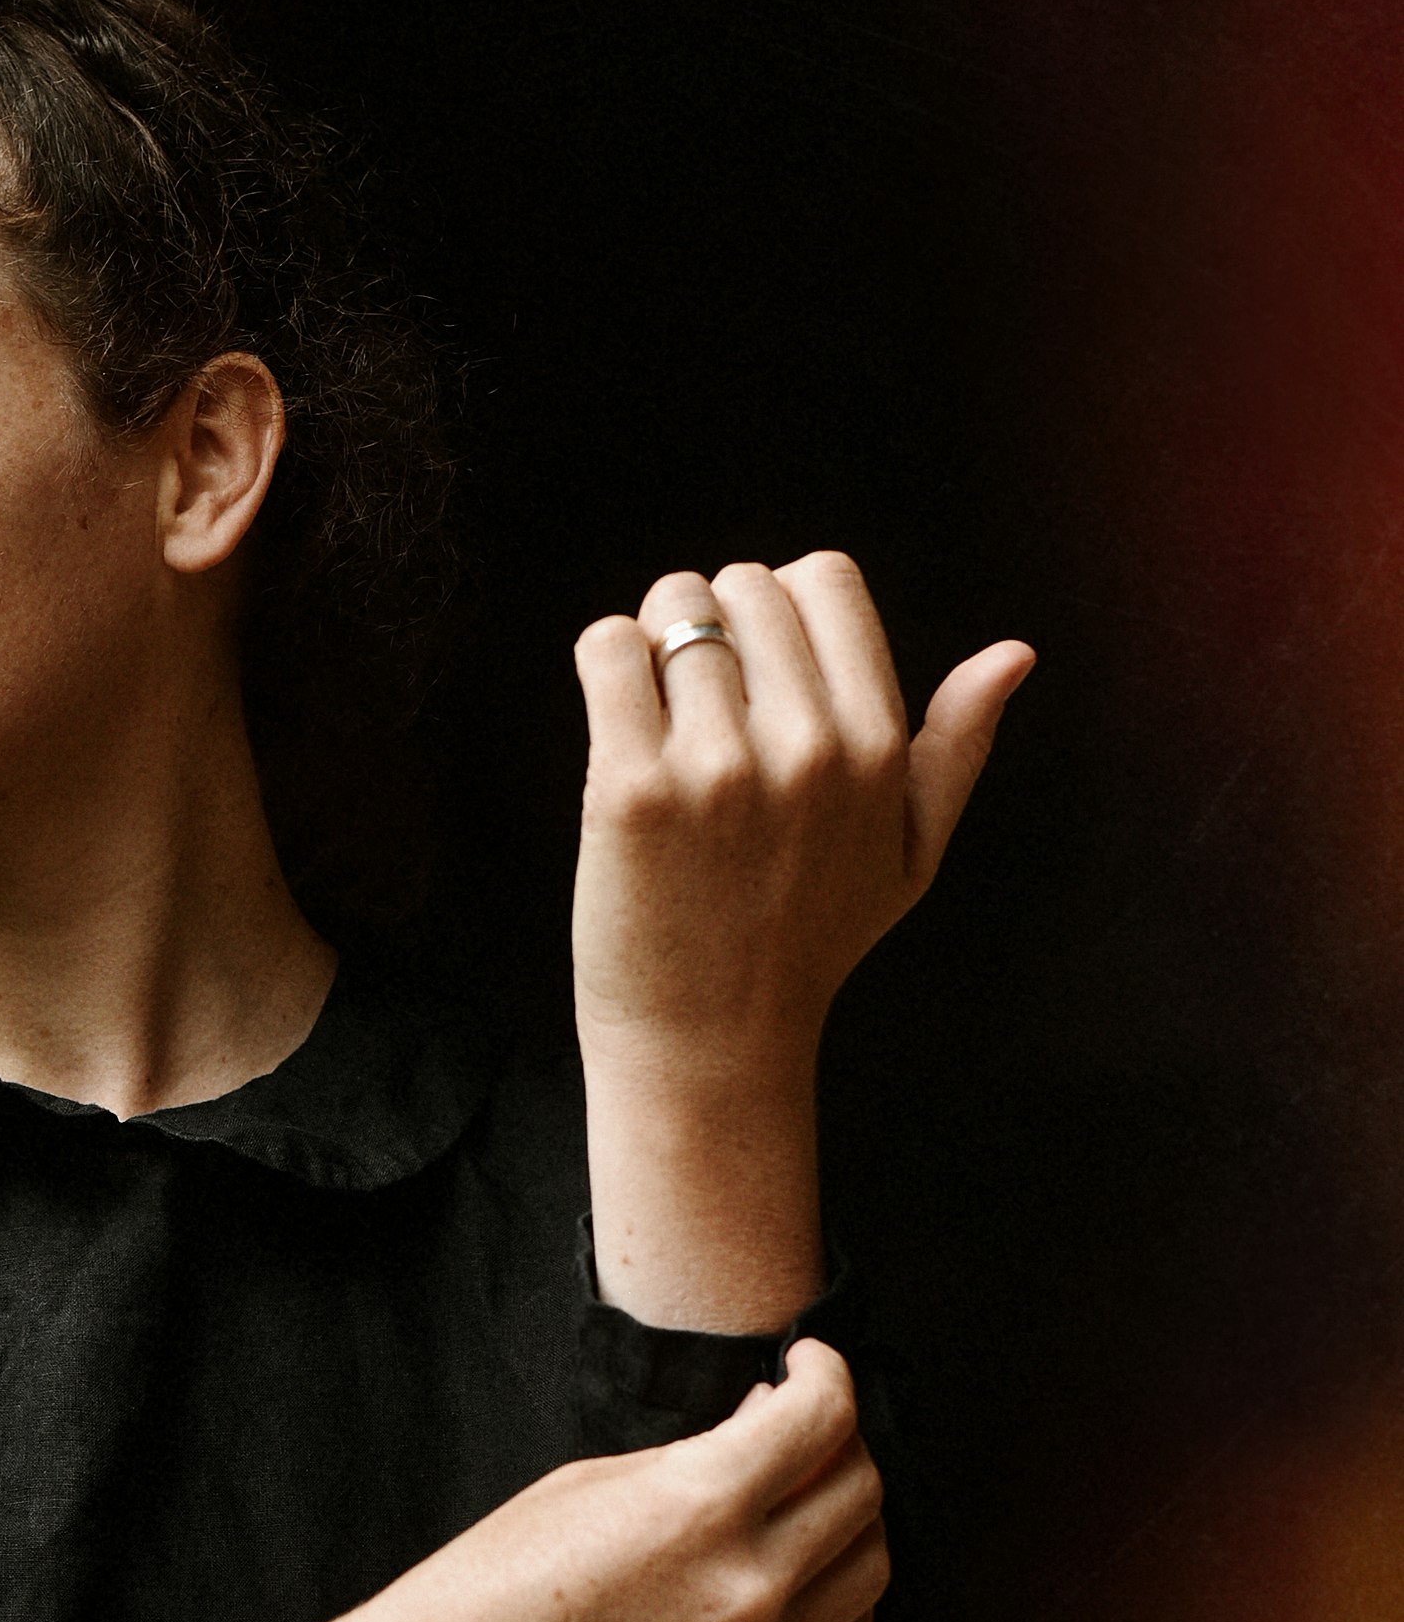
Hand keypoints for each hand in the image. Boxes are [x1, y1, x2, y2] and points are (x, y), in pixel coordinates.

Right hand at [196, 1339, 884, 1621]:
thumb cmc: (487, 1585)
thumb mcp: (590, 1485)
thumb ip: (697, 1456)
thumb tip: (766, 1429)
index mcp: (699, 1508)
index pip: (822, 1419)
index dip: (827, 1372)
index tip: (808, 1360)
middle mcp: (749, 1586)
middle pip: (862, 1488)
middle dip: (841, 1437)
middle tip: (797, 1420)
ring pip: (871, 1565)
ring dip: (852, 1512)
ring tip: (801, 1489)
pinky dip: (842, 1584)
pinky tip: (797, 1559)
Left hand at [570, 553, 1032, 1083]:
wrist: (708, 1043)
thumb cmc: (807, 943)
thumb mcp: (910, 855)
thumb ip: (958, 748)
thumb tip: (1015, 653)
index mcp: (878, 747)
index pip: (825, 578)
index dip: (782, 604)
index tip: (760, 666)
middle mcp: (808, 747)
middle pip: (744, 585)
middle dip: (715, 622)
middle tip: (702, 702)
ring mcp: (718, 767)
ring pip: (673, 607)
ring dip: (654, 644)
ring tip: (659, 717)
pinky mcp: (630, 788)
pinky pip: (608, 650)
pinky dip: (606, 662)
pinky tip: (616, 719)